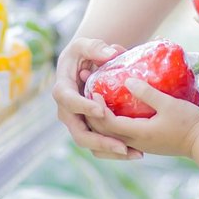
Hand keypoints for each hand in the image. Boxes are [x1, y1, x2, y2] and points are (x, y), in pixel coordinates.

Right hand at [51, 37, 141, 159]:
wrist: (80, 66)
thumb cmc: (82, 53)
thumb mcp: (83, 45)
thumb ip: (95, 47)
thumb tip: (111, 54)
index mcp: (62, 91)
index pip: (69, 101)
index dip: (84, 108)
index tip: (101, 111)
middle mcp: (67, 112)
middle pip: (79, 133)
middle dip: (100, 141)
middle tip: (122, 146)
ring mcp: (77, 123)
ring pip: (90, 144)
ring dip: (110, 151)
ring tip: (134, 153)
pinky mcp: (88, 129)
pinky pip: (98, 145)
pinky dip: (114, 151)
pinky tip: (135, 152)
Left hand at [88, 79, 198, 163]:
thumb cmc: (189, 122)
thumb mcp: (169, 103)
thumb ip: (147, 93)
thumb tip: (127, 80)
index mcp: (138, 133)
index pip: (108, 123)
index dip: (97, 107)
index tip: (93, 89)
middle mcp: (135, 142)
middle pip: (105, 134)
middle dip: (93, 116)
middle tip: (89, 96)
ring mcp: (141, 145)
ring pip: (111, 139)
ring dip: (101, 125)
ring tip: (97, 107)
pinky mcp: (146, 144)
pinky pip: (122, 139)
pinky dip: (113, 130)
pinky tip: (116, 115)